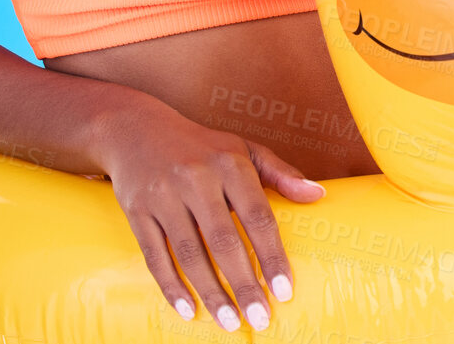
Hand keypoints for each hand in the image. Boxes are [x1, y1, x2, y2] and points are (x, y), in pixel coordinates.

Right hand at [98, 96, 326, 331]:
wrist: (135, 129)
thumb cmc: (200, 146)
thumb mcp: (241, 148)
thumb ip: (280, 172)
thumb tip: (318, 195)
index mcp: (228, 161)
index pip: (256, 215)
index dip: (272, 255)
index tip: (284, 291)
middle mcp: (196, 176)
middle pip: (223, 241)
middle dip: (243, 285)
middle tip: (259, 318)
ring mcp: (163, 194)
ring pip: (190, 254)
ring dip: (211, 293)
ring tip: (230, 323)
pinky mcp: (137, 210)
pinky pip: (155, 256)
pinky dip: (171, 287)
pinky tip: (188, 311)